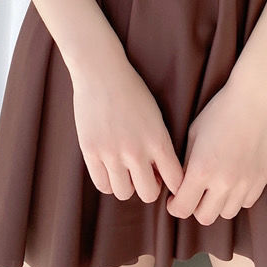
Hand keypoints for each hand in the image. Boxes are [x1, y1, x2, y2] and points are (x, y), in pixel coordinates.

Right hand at [71, 57, 184, 203]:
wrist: (102, 72)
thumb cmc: (132, 92)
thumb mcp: (155, 116)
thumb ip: (159, 146)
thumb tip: (159, 177)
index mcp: (158, 140)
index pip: (175, 180)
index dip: (173, 184)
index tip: (167, 179)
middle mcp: (136, 150)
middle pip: (148, 194)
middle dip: (149, 187)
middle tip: (144, 175)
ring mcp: (112, 152)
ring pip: (124, 193)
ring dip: (127, 185)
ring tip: (125, 170)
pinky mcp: (91, 152)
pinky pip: (102, 185)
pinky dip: (108, 181)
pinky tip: (110, 167)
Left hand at [165, 74, 266, 224]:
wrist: (255, 99)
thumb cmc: (220, 111)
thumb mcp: (194, 134)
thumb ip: (187, 164)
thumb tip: (180, 185)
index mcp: (202, 170)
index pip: (182, 209)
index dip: (174, 206)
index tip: (174, 199)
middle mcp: (224, 182)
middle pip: (204, 217)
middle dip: (195, 207)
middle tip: (194, 192)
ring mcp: (245, 183)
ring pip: (227, 214)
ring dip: (218, 204)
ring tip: (216, 185)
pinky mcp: (261, 179)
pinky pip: (246, 202)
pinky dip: (237, 197)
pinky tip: (234, 179)